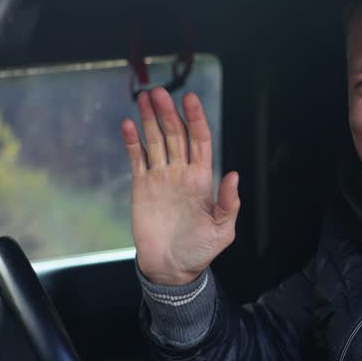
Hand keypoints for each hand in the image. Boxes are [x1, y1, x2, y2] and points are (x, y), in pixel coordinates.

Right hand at [126, 87, 240, 286]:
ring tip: (144, 98)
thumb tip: (234, 176)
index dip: (196, 119)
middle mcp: (181, 173)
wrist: (170, 268)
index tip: (190, 99)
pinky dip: (132, 141)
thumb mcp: (222, 230)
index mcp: (202, 179)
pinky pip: (137, 158)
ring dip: (150, 119)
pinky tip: (128, 124)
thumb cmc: (199, 250)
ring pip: (156, 141)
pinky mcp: (142, 187)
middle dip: (168, 112)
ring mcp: (161, 178)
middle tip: (159, 92)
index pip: (200, 141)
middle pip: (175, 135)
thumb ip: (228, 203)